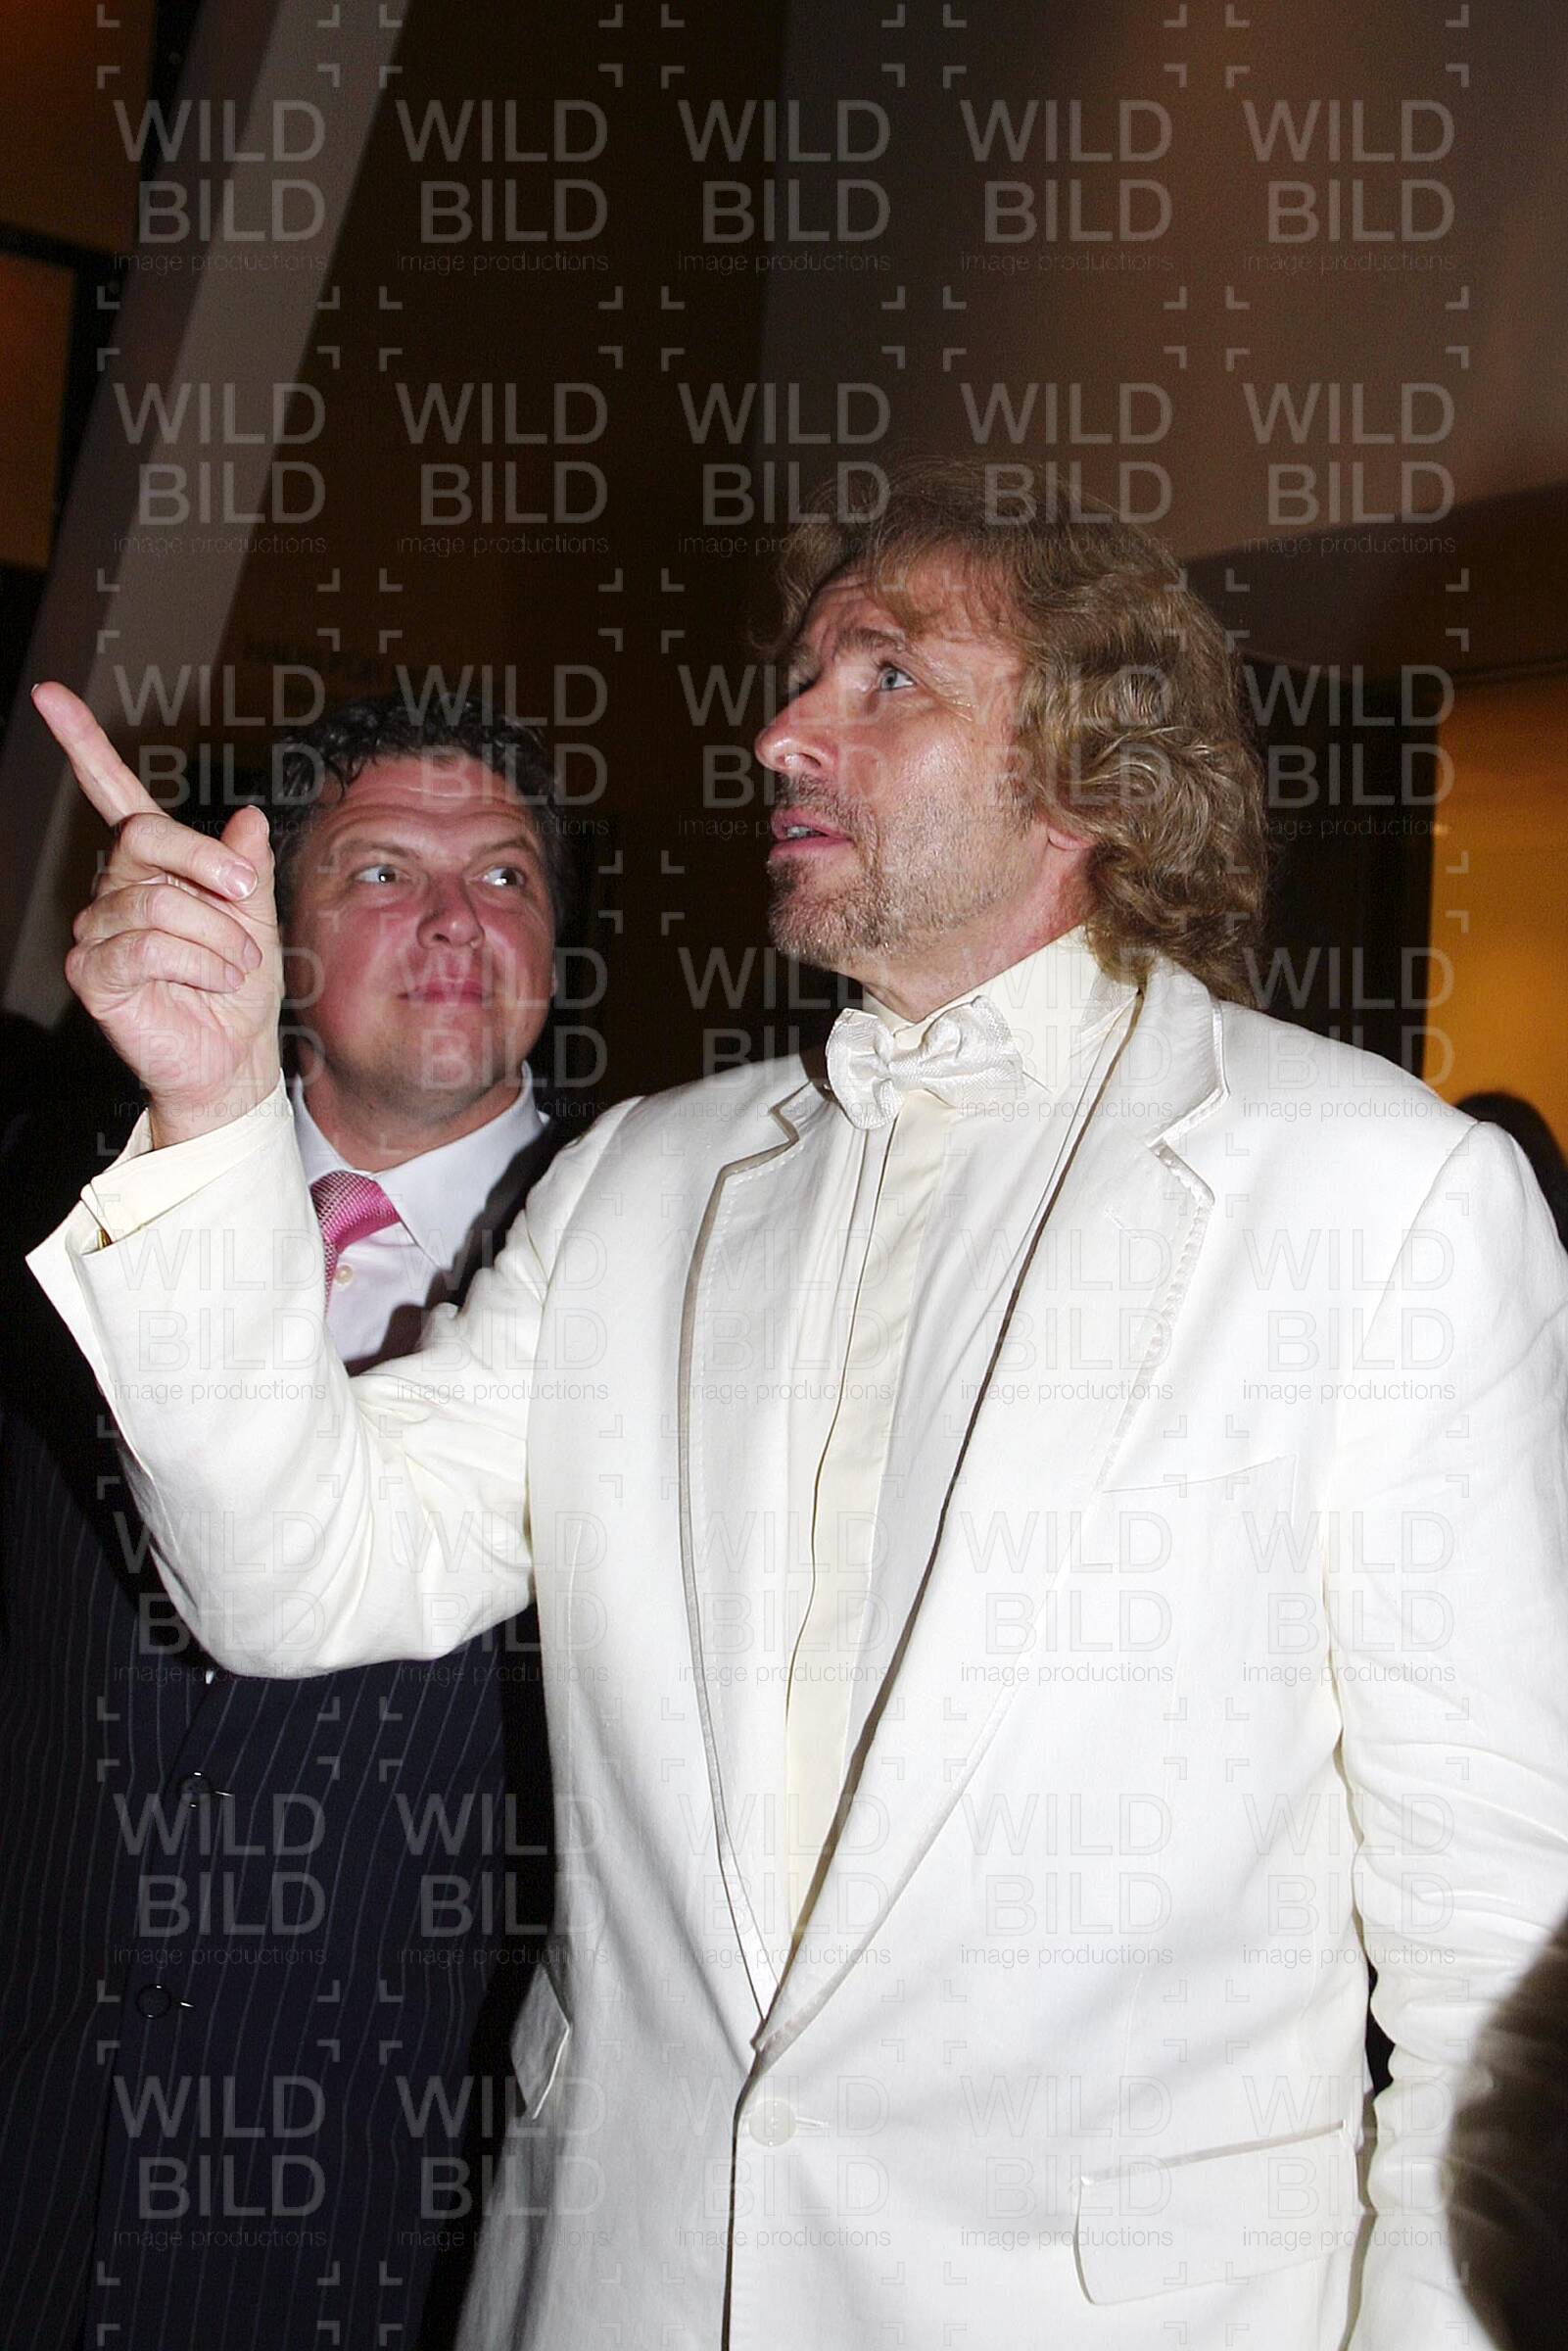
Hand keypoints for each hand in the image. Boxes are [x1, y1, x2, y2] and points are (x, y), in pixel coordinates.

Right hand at [36, 681, 283, 1144]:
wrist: (234, 1058)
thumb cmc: (239, 989)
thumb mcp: (256, 919)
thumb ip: (245, 868)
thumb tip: (246, 817)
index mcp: (153, 867)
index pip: (114, 797)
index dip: (83, 744)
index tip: (49, 694)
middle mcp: (115, 889)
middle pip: (147, 837)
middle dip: (209, 866)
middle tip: (244, 896)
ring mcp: (97, 930)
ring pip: (157, 903)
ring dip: (216, 936)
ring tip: (231, 966)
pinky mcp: (93, 972)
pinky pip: (143, 946)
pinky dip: (195, 962)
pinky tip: (209, 981)